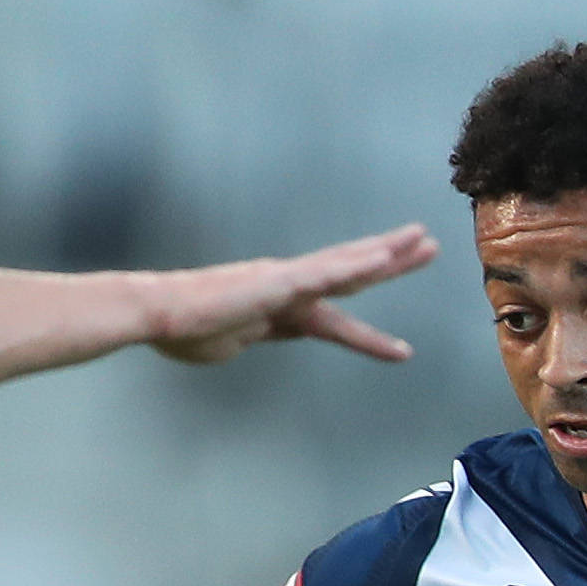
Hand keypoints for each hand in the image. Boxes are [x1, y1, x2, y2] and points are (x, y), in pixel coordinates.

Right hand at [150, 224, 437, 364]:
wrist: (157, 316)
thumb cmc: (185, 330)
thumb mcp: (230, 342)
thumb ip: (247, 336)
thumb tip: (241, 340)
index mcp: (281, 304)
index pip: (335, 307)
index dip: (369, 315)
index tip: (400, 326)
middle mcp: (288, 285)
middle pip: (350, 271)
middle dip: (392, 260)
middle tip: (429, 244)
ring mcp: (283, 282)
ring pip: (344, 265)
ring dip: (384, 255)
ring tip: (420, 243)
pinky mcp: (274, 284)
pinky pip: (321, 274)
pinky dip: (351, 266)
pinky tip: (379, 258)